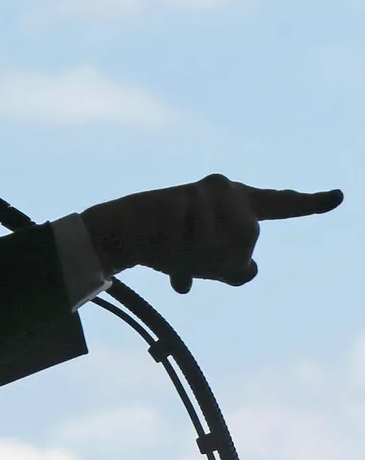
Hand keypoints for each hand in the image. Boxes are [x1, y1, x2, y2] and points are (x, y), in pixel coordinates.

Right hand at [81, 174, 343, 292]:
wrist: (120, 232)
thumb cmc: (164, 244)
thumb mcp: (203, 262)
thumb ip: (232, 266)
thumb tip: (250, 269)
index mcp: (236, 203)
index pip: (281, 204)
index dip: (310, 202)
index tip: (339, 197)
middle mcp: (225, 191)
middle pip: (246, 240)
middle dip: (218, 258)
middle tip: (189, 257)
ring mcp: (202, 193)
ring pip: (219, 243)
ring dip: (194, 257)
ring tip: (171, 248)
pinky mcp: (178, 198)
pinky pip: (188, 241)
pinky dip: (174, 252)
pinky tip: (160, 242)